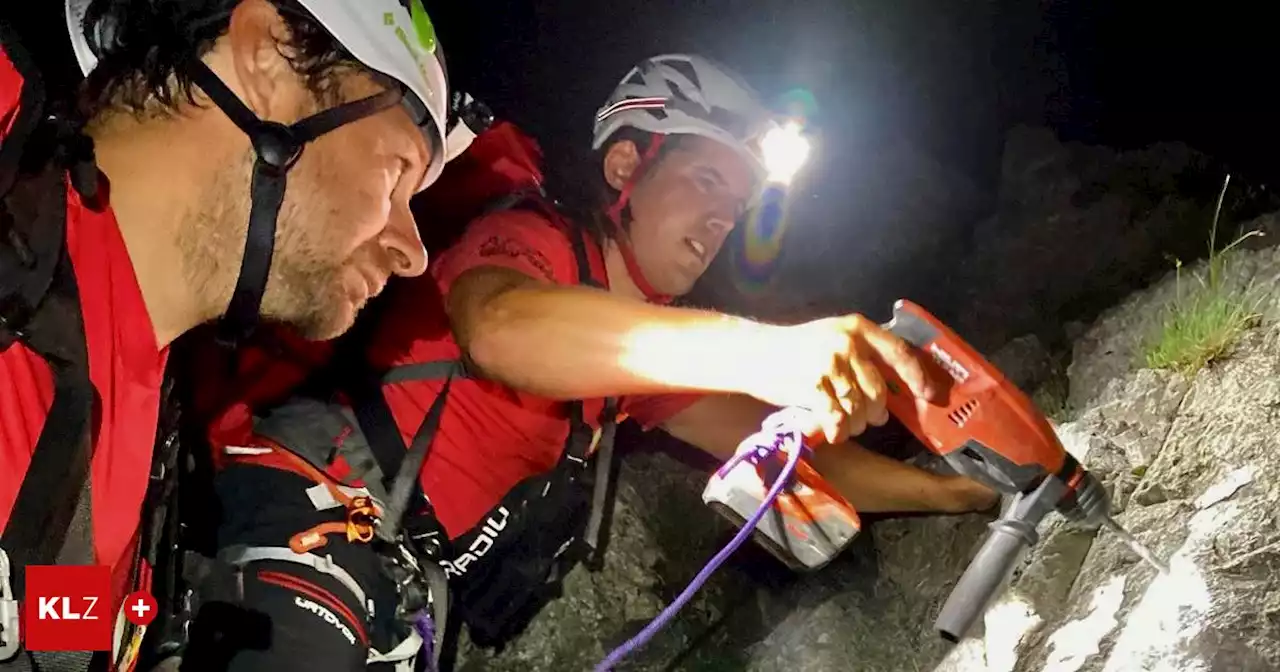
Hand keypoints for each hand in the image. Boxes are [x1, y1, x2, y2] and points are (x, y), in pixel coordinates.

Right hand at [746, 314, 939, 443]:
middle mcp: (847, 344)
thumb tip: (893, 390)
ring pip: (858, 408)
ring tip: (847, 424)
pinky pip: (837, 418)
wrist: (753, 353)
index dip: (918, 377)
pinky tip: (833, 432)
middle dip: (876, 412)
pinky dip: (838, 430)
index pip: (899, 353)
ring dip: (855, 424)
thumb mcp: (832, 337)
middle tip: (870, 419)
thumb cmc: (795, 348)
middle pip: (878, 391)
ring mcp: (829, 364)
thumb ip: (862, 355)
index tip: (930, 395)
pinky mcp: (813, 386)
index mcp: (857, 328)